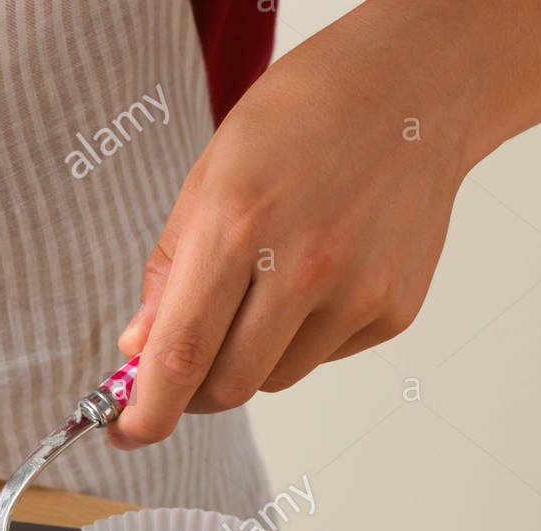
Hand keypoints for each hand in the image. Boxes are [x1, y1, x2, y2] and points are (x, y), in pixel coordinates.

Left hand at [111, 1, 475, 447]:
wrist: (416, 88)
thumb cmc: (300, 121)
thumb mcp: (209, 178)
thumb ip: (169, 274)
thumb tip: (137, 351)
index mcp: (239, 226)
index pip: (179, 356)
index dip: (146, 412)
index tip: (124, 433)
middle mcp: (302, 267)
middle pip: (226, 387)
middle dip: (193, 391)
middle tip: (185, 366)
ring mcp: (356, 292)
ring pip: (274, 380)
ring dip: (250, 361)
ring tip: (265, 289)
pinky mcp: (393, 309)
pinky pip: (322, 358)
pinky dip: (303, 339)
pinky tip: (319, 275)